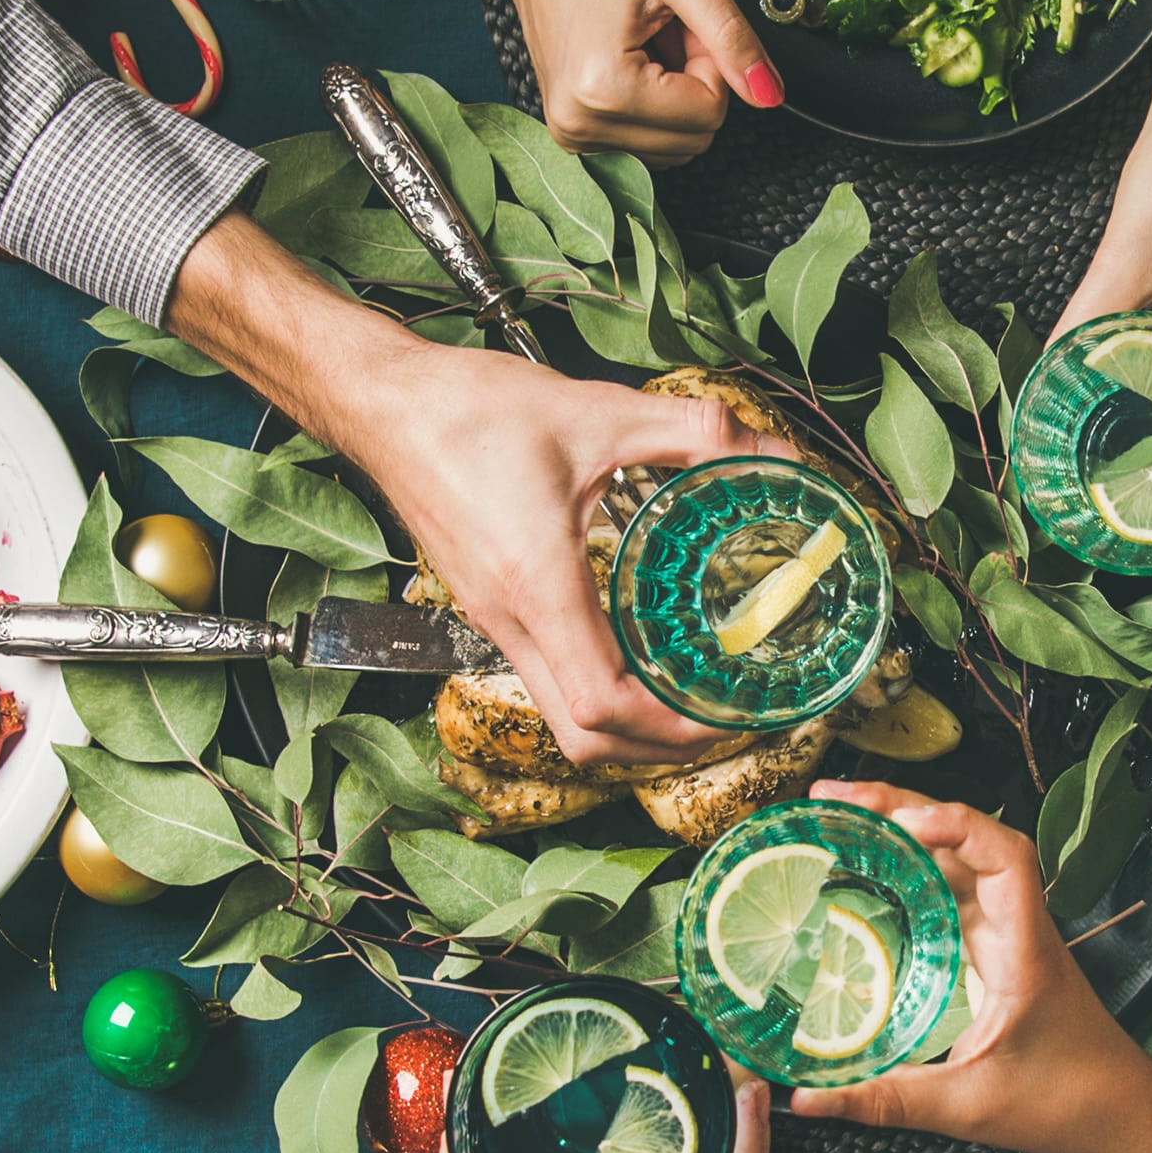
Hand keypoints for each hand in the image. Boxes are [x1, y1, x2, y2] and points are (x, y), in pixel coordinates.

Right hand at [329, 337, 794, 764]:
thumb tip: (767, 452)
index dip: (671, 726)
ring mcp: (491, 619)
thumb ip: (692, 430)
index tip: (726, 712)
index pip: (602, 702)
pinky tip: (637, 651)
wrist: (384, 405)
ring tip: (688, 694)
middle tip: (721, 718)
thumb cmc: (469, 409)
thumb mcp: (597, 411)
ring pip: (560, 715)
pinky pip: (544, 675)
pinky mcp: (486, 606)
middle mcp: (508, 618)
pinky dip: (597, 687)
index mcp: (536, 584)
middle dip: (658, 747)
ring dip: (626, 725)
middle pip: (582, 736)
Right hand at [504, 0, 782, 159]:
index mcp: (604, 89)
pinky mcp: (574, 141)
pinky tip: (629, 68)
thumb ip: (734, 35)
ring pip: (677, 146)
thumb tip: (769, 94)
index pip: (709, 113)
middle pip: (695, 137)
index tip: (681, 27)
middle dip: (694, 83)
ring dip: (676, 98)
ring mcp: (573, 138)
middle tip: (663, 35)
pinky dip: (654, 110)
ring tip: (644, 49)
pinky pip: (651, 147)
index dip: (711, 64)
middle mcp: (581, 125)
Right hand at [789, 782, 1151, 1152]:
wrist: (1119, 1111)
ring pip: (955, 861)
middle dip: (900, 809)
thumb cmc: (1064, 1101)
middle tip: (831, 800)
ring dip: (902, 832)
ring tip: (838, 817)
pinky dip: (909, 872)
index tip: (902, 821)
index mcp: (1024, 950)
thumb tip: (807, 1100)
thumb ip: (887, 1101)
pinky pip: (949, 894)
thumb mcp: (970, 1108)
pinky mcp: (994, 950)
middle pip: (966, 842)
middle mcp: (1015, 929)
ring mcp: (1006, 935)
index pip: (1005, 858)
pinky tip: (866, 873)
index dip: (957, 825)